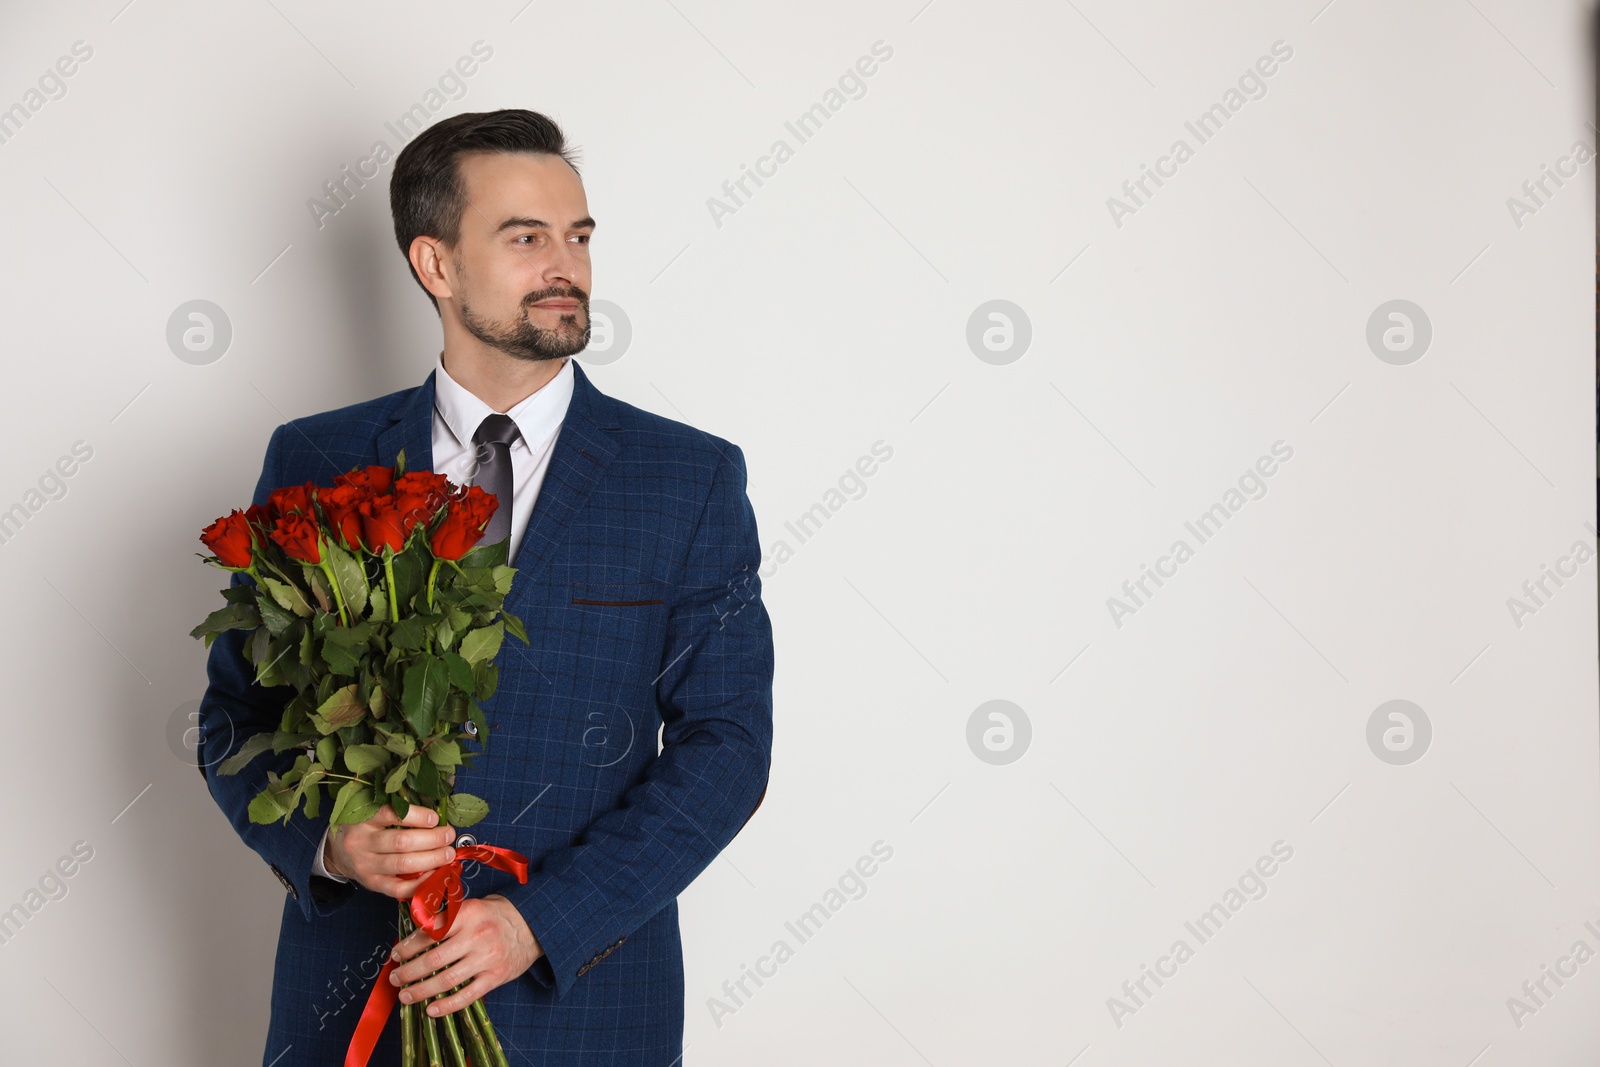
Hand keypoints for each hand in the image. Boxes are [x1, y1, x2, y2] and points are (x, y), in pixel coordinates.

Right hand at [324, 803, 455, 899]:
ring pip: (403, 864)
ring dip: (431, 859)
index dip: (418, 816)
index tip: (436, 818)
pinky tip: (435, 875)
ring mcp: (365, 866)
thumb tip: (437, 817)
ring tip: (448, 854)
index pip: (392, 814)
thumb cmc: (365, 828)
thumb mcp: (373, 813)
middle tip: (449, 835)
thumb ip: (398, 812)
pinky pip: (399, 888)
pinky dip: (420, 883)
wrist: (339, 852)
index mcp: (364, 818)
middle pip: (402, 842)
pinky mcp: (372, 884)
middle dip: (432, 839)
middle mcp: (361, 842)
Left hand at [388, 894, 543, 1015]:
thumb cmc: (495, 915)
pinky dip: (447, 1005)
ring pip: (447, 979)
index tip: (395, 955)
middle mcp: (476, 936)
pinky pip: (467, 996)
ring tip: (405, 996)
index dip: (408, 946)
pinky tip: (431, 1009)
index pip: (430, 932)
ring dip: (421, 990)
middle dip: (408, 972)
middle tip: (394, 978)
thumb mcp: (472, 907)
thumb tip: (414, 937)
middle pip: (434, 959)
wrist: (532, 924)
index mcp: (468, 914)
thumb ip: (447, 919)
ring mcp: (487, 958)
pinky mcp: (496, 976)